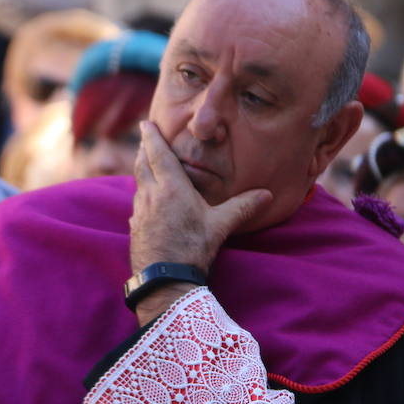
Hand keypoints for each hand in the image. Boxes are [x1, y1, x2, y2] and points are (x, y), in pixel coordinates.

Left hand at [129, 119, 268, 272]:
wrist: (165, 280)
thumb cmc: (193, 249)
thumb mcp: (221, 225)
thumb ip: (243, 207)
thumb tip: (268, 195)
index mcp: (171, 188)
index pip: (158, 154)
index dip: (152, 137)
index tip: (146, 123)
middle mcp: (151, 196)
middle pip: (142, 165)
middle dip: (143, 150)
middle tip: (144, 140)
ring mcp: (139, 213)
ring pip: (139, 185)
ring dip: (142, 174)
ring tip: (147, 168)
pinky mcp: (135, 229)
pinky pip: (137, 206)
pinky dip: (142, 197)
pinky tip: (147, 204)